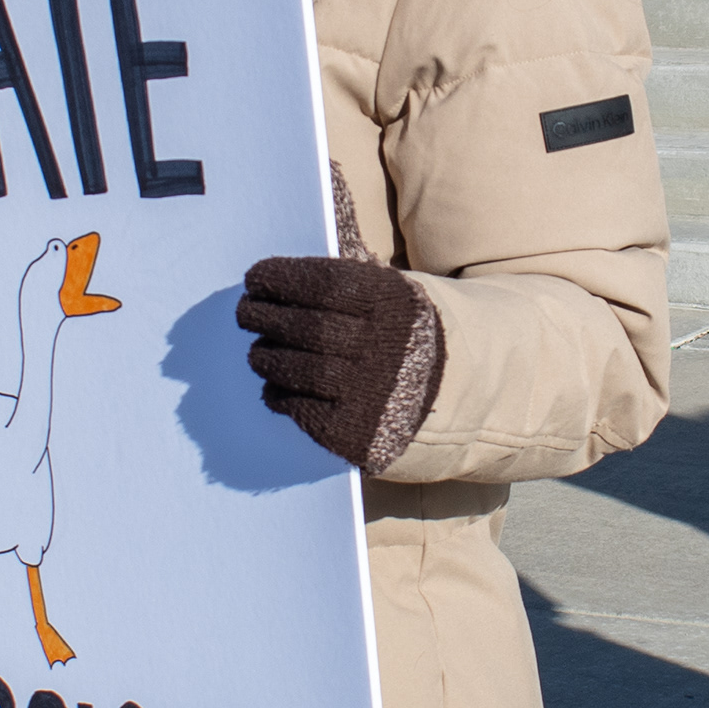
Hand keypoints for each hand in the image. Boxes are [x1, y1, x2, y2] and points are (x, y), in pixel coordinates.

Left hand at [236, 254, 441, 474]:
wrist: (463, 398)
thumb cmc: (411, 337)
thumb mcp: (399, 296)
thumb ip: (353, 282)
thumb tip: (286, 274)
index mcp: (395, 304)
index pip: (323, 284)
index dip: (281, 279)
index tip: (255, 278)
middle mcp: (385, 347)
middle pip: (305, 327)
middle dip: (264, 316)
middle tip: (245, 312)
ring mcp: (370, 394)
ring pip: (296, 369)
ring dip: (266, 356)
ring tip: (259, 350)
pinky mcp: (355, 433)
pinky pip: (299, 408)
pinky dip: (279, 394)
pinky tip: (276, 385)